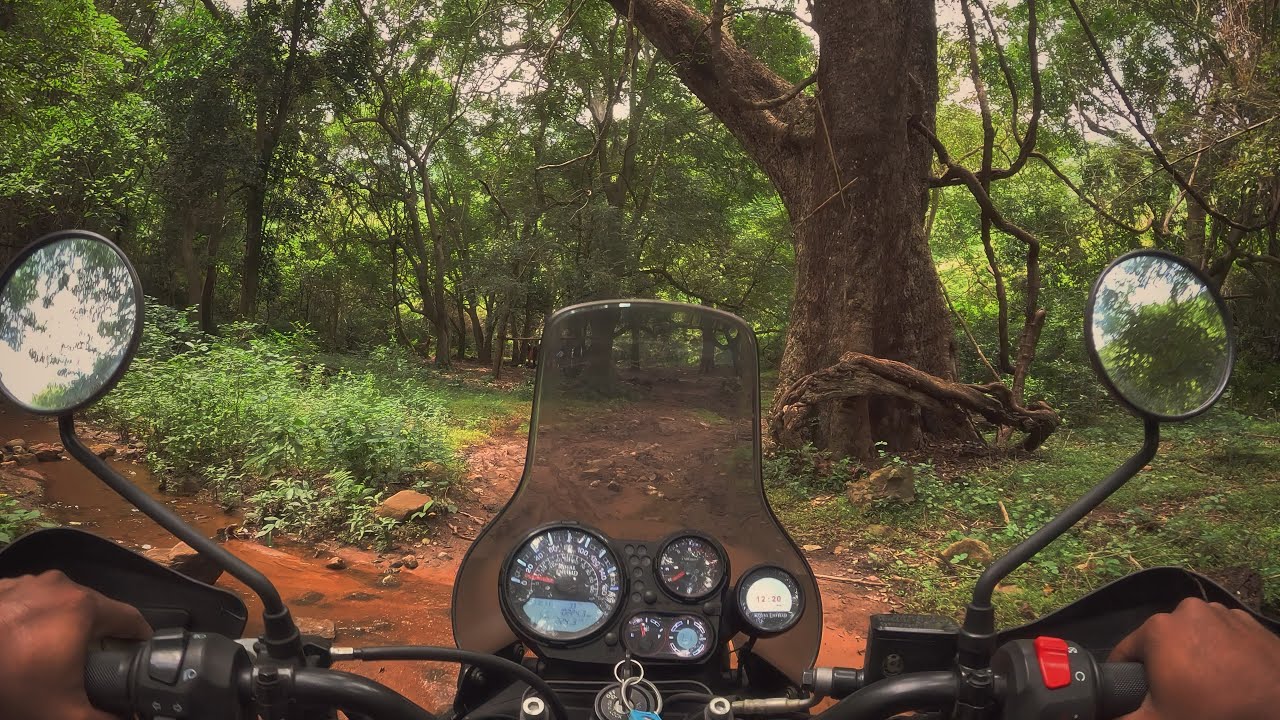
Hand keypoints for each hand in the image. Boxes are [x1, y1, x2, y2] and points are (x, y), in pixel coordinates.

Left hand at [0, 571, 151, 719]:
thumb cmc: (9, 688)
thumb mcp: (63, 715)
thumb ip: (108, 719)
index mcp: (83, 606)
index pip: (132, 619)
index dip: (139, 643)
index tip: (136, 661)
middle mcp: (59, 585)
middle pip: (96, 610)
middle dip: (97, 638)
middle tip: (87, 669)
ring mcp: (26, 582)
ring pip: (62, 605)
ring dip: (63, 628)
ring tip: (49, 658)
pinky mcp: (0, 588)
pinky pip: (30, 604)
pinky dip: (33, 622)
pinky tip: (20, 646)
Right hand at [1109, 596, 1279, 719]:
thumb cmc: (1215, 711)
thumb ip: (1119, 717)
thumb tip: (1095, 718)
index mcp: (1159, 628)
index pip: (1126, 652)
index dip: (1128, 677)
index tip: (1141, 696)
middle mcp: (1188, 610)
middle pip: (1161, 643)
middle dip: (1165, 667)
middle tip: (1180, 696)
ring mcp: (1222, 613)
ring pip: (1193, 637)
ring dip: (1194, 658)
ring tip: (1207, 688)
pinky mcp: (1250, 623)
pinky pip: (1223, 637)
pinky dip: (1221, 653)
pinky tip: (1230, 678)